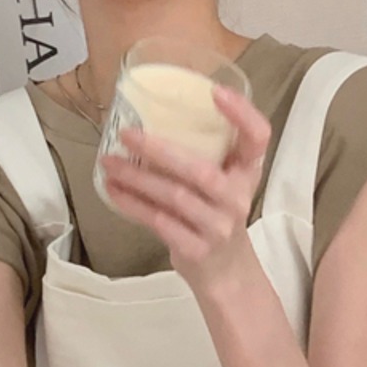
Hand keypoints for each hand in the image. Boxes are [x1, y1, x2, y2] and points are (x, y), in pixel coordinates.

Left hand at [97, 83, 271, 291]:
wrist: (227, 274)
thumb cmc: (217, 217)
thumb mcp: (224, 184)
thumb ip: (203, 156)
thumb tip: (149, 121)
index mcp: (247, 173)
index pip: (258, 138)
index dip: (242, 114)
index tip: (215, 92)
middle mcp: (238, 198)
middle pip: (201, 170)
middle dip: (160, 150)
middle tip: (127, 133)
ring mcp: (218, 227)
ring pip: (174, 196)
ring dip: (136, 178)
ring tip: (108, 161)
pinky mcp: (196, 249)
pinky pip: (159, 221)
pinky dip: (132, 204)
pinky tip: (113, 190)